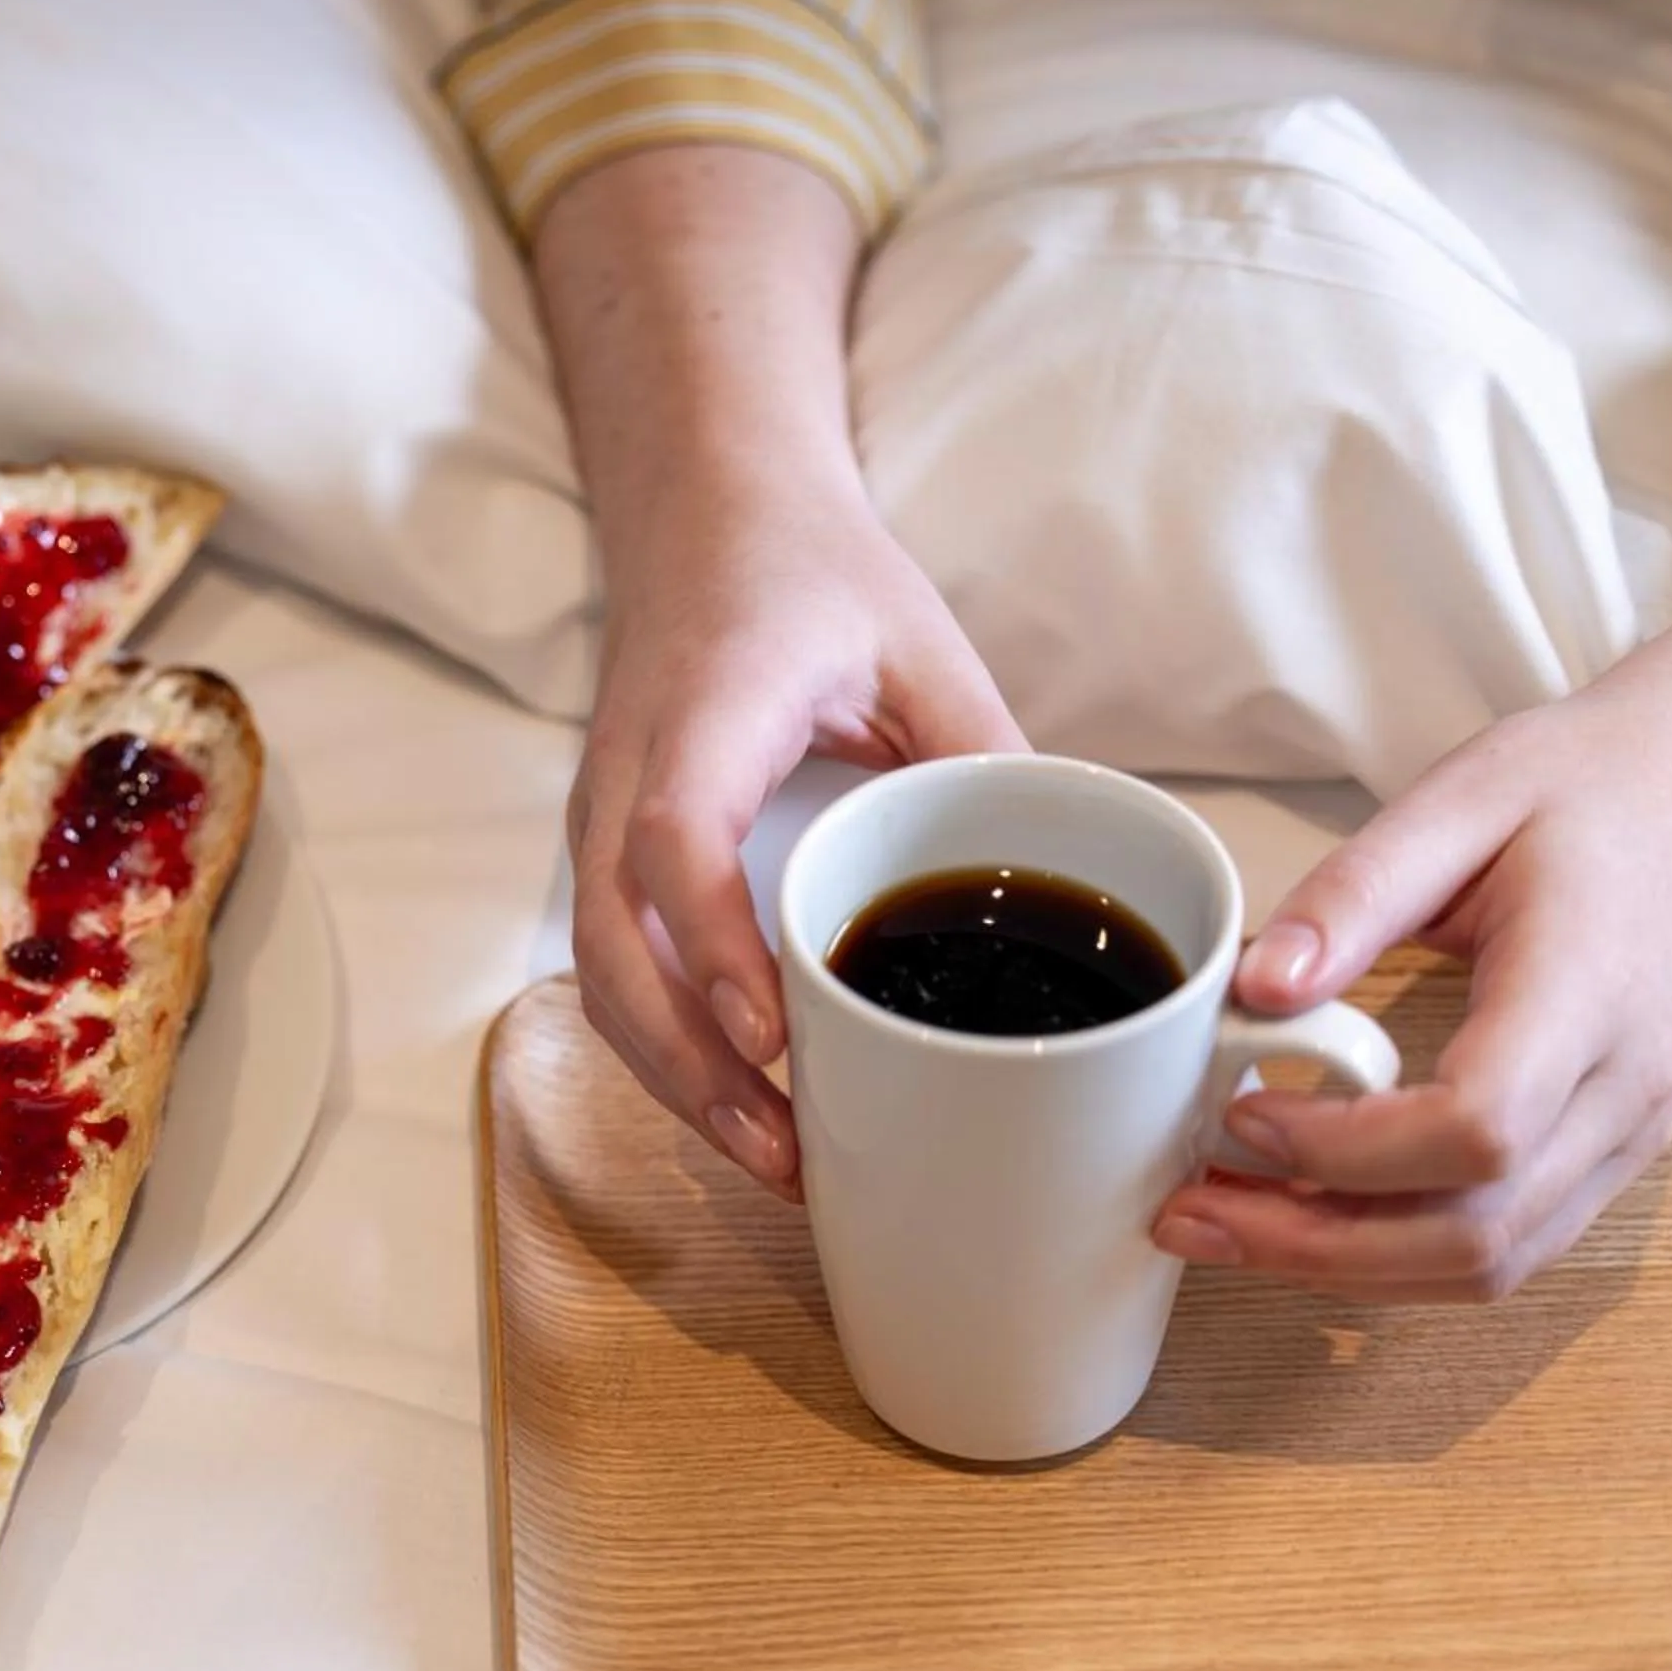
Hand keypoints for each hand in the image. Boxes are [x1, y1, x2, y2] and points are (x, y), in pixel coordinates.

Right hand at [533, 142, 1027, 1195]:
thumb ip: (982, 749)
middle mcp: (622, 779)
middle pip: (611, 948)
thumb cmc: (804, 571)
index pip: (670, 839)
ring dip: (675, 1077)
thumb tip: (1071, 880)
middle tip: (786, 1147)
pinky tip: (745, 1106)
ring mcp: (599, 823)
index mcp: (699, 713)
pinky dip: (669, 1048)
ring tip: (774, 1157)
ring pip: (600, 978)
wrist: (703, 513)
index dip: (710, 944)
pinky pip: (616, 970)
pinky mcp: (608, 858)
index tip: (775, 1033)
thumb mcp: (918, 641)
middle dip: (690, 1064)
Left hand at [1154, 627, 1671, 1300]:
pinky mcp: (1607, 1150)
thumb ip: (1354, 892)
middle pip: (1476, 1228)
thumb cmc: (1580, 789)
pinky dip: (1394, 1251)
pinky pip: (1504, 1243)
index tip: (1243, 1117)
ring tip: (1222, 1224)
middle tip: (1188, 1213)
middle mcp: (1627, 1086)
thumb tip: (1257, 987)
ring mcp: (1629, 1131)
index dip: (1346, 1149)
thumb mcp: (1460, 798)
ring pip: (1490, 1261)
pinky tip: (1302, 1215)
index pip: (1478, 1126)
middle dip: (1315, 1244)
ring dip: (1344, 1265)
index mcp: (1590, 991)